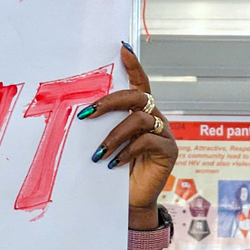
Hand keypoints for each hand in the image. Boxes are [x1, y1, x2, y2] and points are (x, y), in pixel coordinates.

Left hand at [79, 44, 177, 222]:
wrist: (132, 201)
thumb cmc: (116, 171)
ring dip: (114, 135)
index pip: (139, 82)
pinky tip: (113, 164)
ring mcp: (165, 132)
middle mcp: (155, 117)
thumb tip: (79, 113)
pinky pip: (147, 141)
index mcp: (140, 112)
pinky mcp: (169, 150)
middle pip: (137, 95)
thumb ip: (102, 126)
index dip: (133, 65)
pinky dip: (127, 151)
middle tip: (86, 114)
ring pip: (140, 119)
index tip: (122, 48)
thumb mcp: (107, 144)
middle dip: (110, 101)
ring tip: (98, 153)